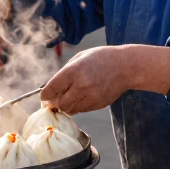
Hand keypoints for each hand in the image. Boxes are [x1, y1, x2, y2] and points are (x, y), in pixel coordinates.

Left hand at [40, 44, 169, 113]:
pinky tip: (81, 96)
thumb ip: (63, 73)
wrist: (125, 66)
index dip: (44, 95)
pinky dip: (77, 106)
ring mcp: (91, 97)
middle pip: (59, 104)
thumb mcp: (78, 58)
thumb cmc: (100, 58)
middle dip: (54, 103)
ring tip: (68, 96)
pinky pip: (81, 110)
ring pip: (70, 110)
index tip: (44, 96)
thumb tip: (48, 88)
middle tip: (53, 100)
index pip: (51, 89)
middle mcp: (81, 86)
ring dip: (65, 105)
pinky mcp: (98, 104)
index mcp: (73, 71)